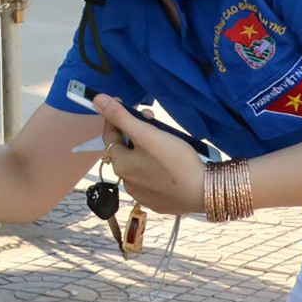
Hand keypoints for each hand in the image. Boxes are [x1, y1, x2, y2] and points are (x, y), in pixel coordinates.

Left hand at [94, 95, 205, 214]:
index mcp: (120, 165)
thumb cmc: (175, 160)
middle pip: (125, 149)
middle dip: (134, 130)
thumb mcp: (147, 134)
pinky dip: (154, 165)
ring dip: (145, 148)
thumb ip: (121, 117)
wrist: (204, 192)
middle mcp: (126, 182)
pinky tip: (168, 160)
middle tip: (152, 119)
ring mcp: (142, 194)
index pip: (109, 135)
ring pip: (138, 164)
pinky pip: (151, 178)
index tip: (123, 102)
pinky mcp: (158, 201)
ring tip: (164, 139)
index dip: (114, 117)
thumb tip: (97, 100)